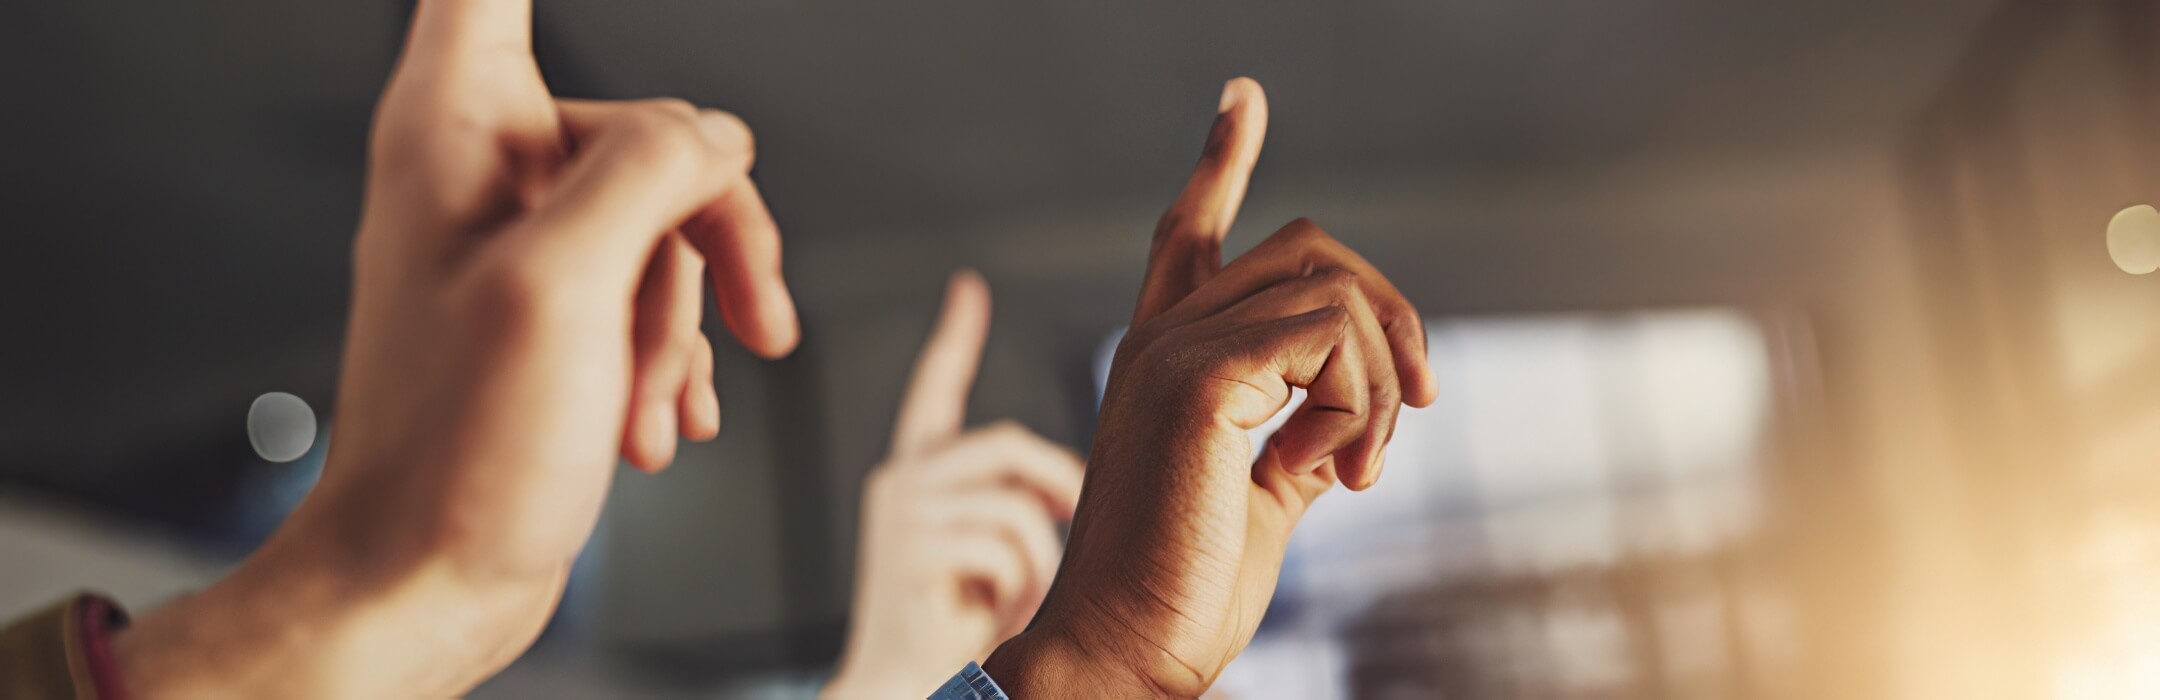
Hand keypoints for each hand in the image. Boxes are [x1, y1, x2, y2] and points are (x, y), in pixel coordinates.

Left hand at [113, 1, 797, 695]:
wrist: (426, 580)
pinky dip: (671, 350)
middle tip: (745, 324)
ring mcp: (520, 239)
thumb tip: (718, 136)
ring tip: (662, 407)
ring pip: (667, 217)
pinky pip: (650, 284)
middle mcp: (485, 166)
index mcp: (457, 127)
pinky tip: (658, 422)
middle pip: (653, 125)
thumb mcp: (565, 289)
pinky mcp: (550, 305)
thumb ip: (649, 173)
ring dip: (689, 316)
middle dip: (706, 238)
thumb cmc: (459, 448)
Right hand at [824, 271, 1084, 698]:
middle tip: (1079, 524)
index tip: (967, 290)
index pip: (935, 392)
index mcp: (918, 478)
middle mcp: (899, 481)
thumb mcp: (997, 558)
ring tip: (1026, 594)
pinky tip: (1000, 608)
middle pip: (1002, 441)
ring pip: (1012, 497)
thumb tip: (1078, 481)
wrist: (905, 693)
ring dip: (1041, 554)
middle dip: (1058, 481)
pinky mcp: (908, 549)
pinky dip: (1021, 581)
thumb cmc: (962, 638)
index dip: (953, 340)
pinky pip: (1002, 540)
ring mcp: (899, 512)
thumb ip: (1022, 507)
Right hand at [984, 78, 1437, 697]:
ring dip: (1382, 384)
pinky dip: (1362, 406)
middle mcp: (1162, 340)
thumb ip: (1301, 436)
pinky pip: (1332, 340)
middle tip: (1419, 406)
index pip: (1189, 235)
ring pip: (1335, 290)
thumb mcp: (1261, 499)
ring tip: (1359, 470)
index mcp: (1167, 363)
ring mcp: (1174, 352)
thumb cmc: (1182, 593)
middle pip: (1309, 250)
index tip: (1242, 98)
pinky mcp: (1198, 380)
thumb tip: (1360, 407)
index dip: (1220, 164)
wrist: (1124, 654)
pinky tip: (1338, 472)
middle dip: (1390, 314)